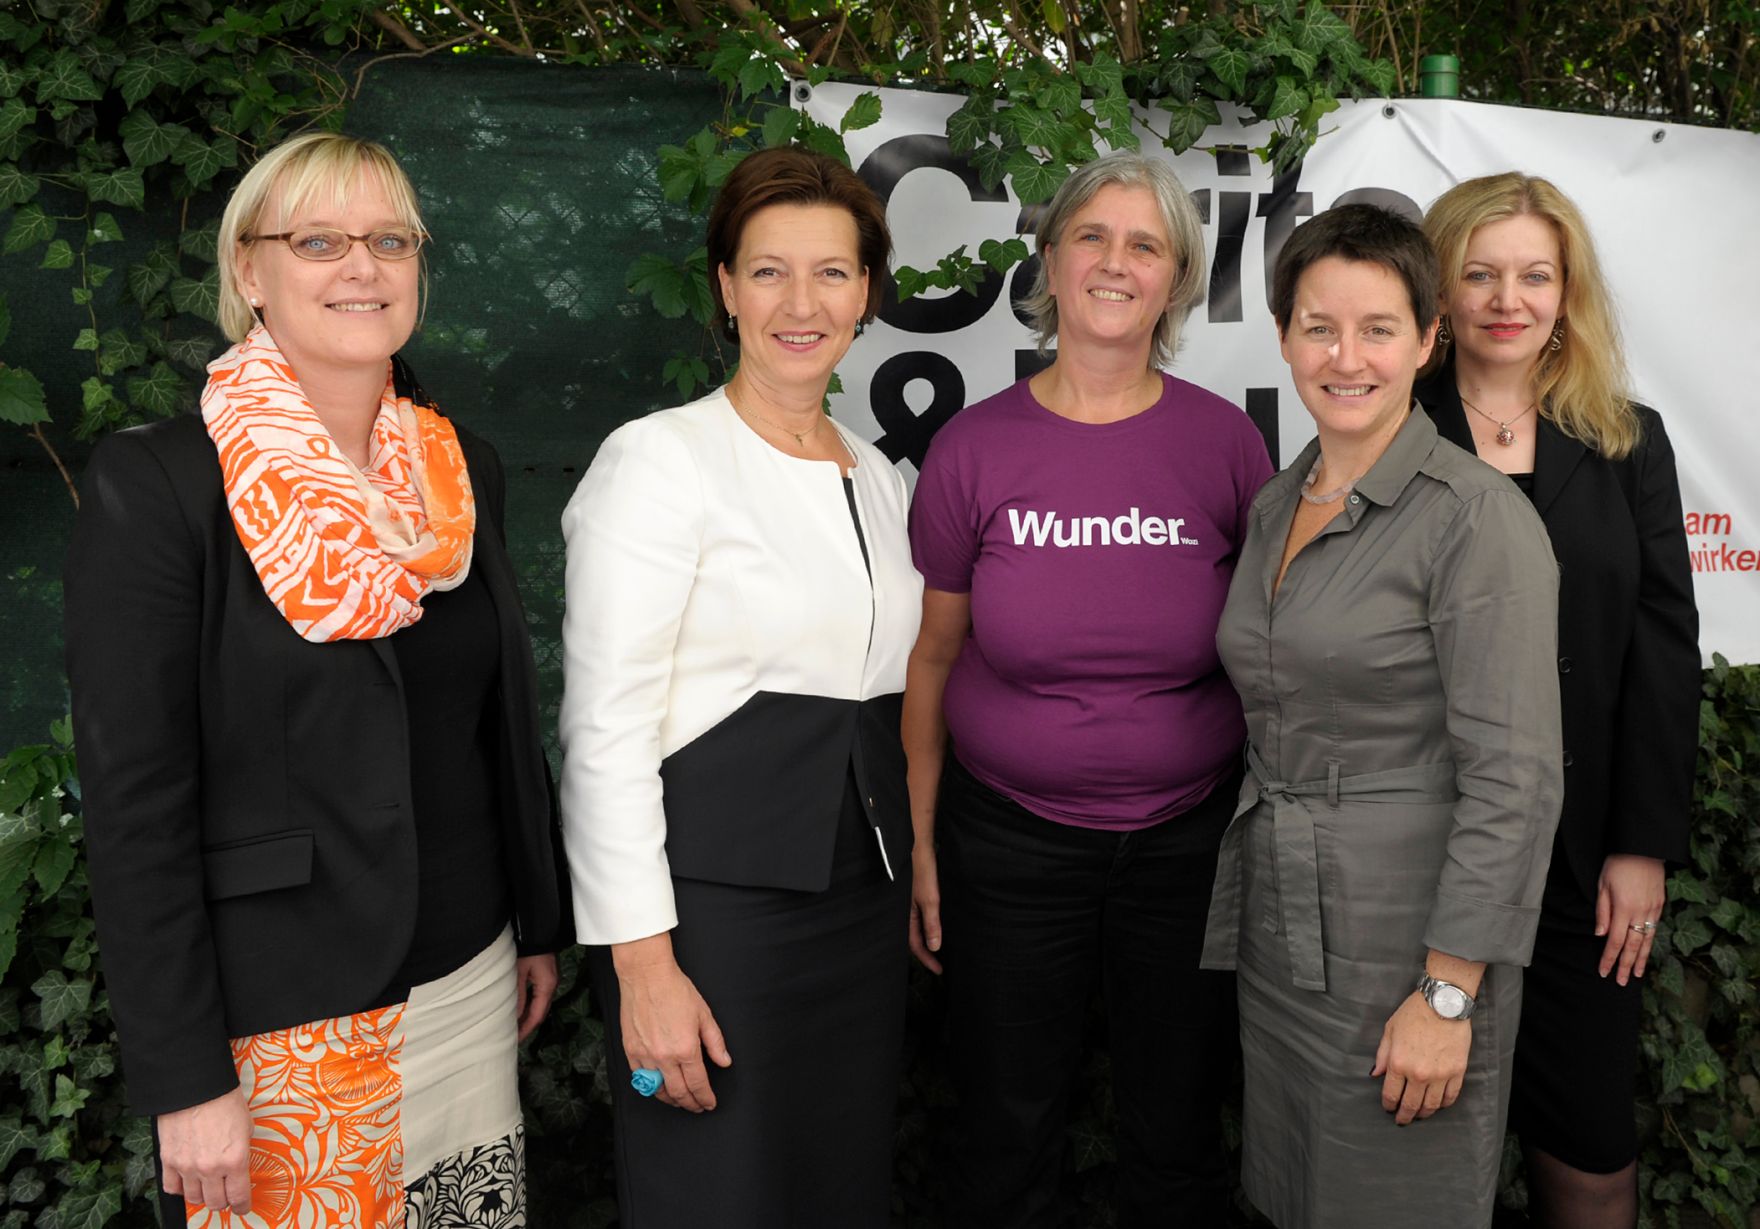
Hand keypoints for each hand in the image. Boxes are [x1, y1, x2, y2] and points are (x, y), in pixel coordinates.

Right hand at [157, 1087, 252, 1213]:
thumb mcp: (246, 1127)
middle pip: (216, 1202)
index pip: (238, 1197)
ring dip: (202, 1195)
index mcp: (235, 1160)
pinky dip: (180, 1188)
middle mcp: (211, 1168)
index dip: (241, 1206)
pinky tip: (186, 1180)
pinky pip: (172, 1188)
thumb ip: (241, 1152)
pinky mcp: (169, 1161)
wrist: (195, 1086)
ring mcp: (187, 1167)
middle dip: (223, 1201)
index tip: (242, 1207)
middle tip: (225, 1193)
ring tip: (207, 1185)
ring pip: (194, 1198)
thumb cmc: (224, 1101)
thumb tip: (238, 1168)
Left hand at [515, 954, 558, 1040]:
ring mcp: (550, 980)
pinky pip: (539, 996)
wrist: (538, 930)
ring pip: (540, 1004)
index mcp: (547, 986)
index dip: (527, 1029)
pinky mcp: (546, 975)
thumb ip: (517, 996)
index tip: (516, 1040)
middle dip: (528, 1025)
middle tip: (514, 1037)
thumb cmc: (528, 950)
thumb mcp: (519, 973)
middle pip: (541, 1012)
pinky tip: (520, 1009)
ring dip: (529, 1016)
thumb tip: (514, 1017)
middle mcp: (551, 985)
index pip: (537, 1015)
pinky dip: (530, 1005)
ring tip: (515, 1026)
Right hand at [614, 937, 730, 1112]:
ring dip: (671, 1100)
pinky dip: (651, 1087)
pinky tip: (659, 1086)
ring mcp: (645, 1055)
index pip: (698, 1084)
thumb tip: (724, 1061)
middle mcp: (664, 1057)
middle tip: (697, 1107)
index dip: (705, 1098)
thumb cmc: (675, 990)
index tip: (709, 1103)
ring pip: (658, 1090)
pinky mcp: (630, 1051)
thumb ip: (715, 1042)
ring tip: (680, 1100)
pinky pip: (639, 1078)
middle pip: (679, 1093)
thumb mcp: (704, 1014)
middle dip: (691, 1104)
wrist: (646, 976)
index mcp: (686, 1049)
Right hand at [908, 846, 942, 973]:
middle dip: (924, 953)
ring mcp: (910, 903)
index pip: (915, 945)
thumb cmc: (922, 869)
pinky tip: (935, 926)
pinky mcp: (916, 895)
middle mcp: (905, 911)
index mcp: (905, 914)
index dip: (927, 960)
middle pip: (913, 939)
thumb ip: (931, 923)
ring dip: (926, 940)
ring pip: (916, 928)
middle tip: (938, 965)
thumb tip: (934, 946)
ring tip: (938, 951)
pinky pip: (920, 916)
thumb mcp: (930, 899)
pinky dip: (927, 926)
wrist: (918, 844)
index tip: (939, 970)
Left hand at [1371, 992, 1471, 1125]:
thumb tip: (1377, 1074)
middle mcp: (1419, 1074)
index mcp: (1399, 1063)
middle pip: (1411, 1105)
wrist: (1443, 1003)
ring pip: (1432, 1105)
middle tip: (1402, 1120)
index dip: (1389, 1105)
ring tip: (1420, 1114)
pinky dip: (1444, 1104)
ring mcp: (1440, 1075)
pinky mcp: (1457, 1072)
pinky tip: (1439, 1104)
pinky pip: (1451, 1096)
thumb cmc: (1413, 1014)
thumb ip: (1383, 1055)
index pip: (1392, 1094)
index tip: (1389, 1109)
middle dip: (1405, 1116)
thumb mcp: (1390, 1030)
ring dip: (1424, 1113)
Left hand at [1596, 853, 1666, 984]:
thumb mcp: (1602, 884)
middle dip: (1625, 966)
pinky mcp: (1660, 905)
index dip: (1609, 958)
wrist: (1643, 848)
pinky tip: (1646, 954)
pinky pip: (1655, 930)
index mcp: (1623, 908)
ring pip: (1647, 941)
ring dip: (1641, 960)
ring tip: (1635, 975)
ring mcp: (1653, 910)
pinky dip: (1650, 945)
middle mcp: (1640, 912)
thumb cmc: (1617, 864)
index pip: (1615, 941)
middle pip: (1633, 946)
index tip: (1603, 972)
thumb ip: (1602, 911)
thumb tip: (1601, 935)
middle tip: (1620, 982)